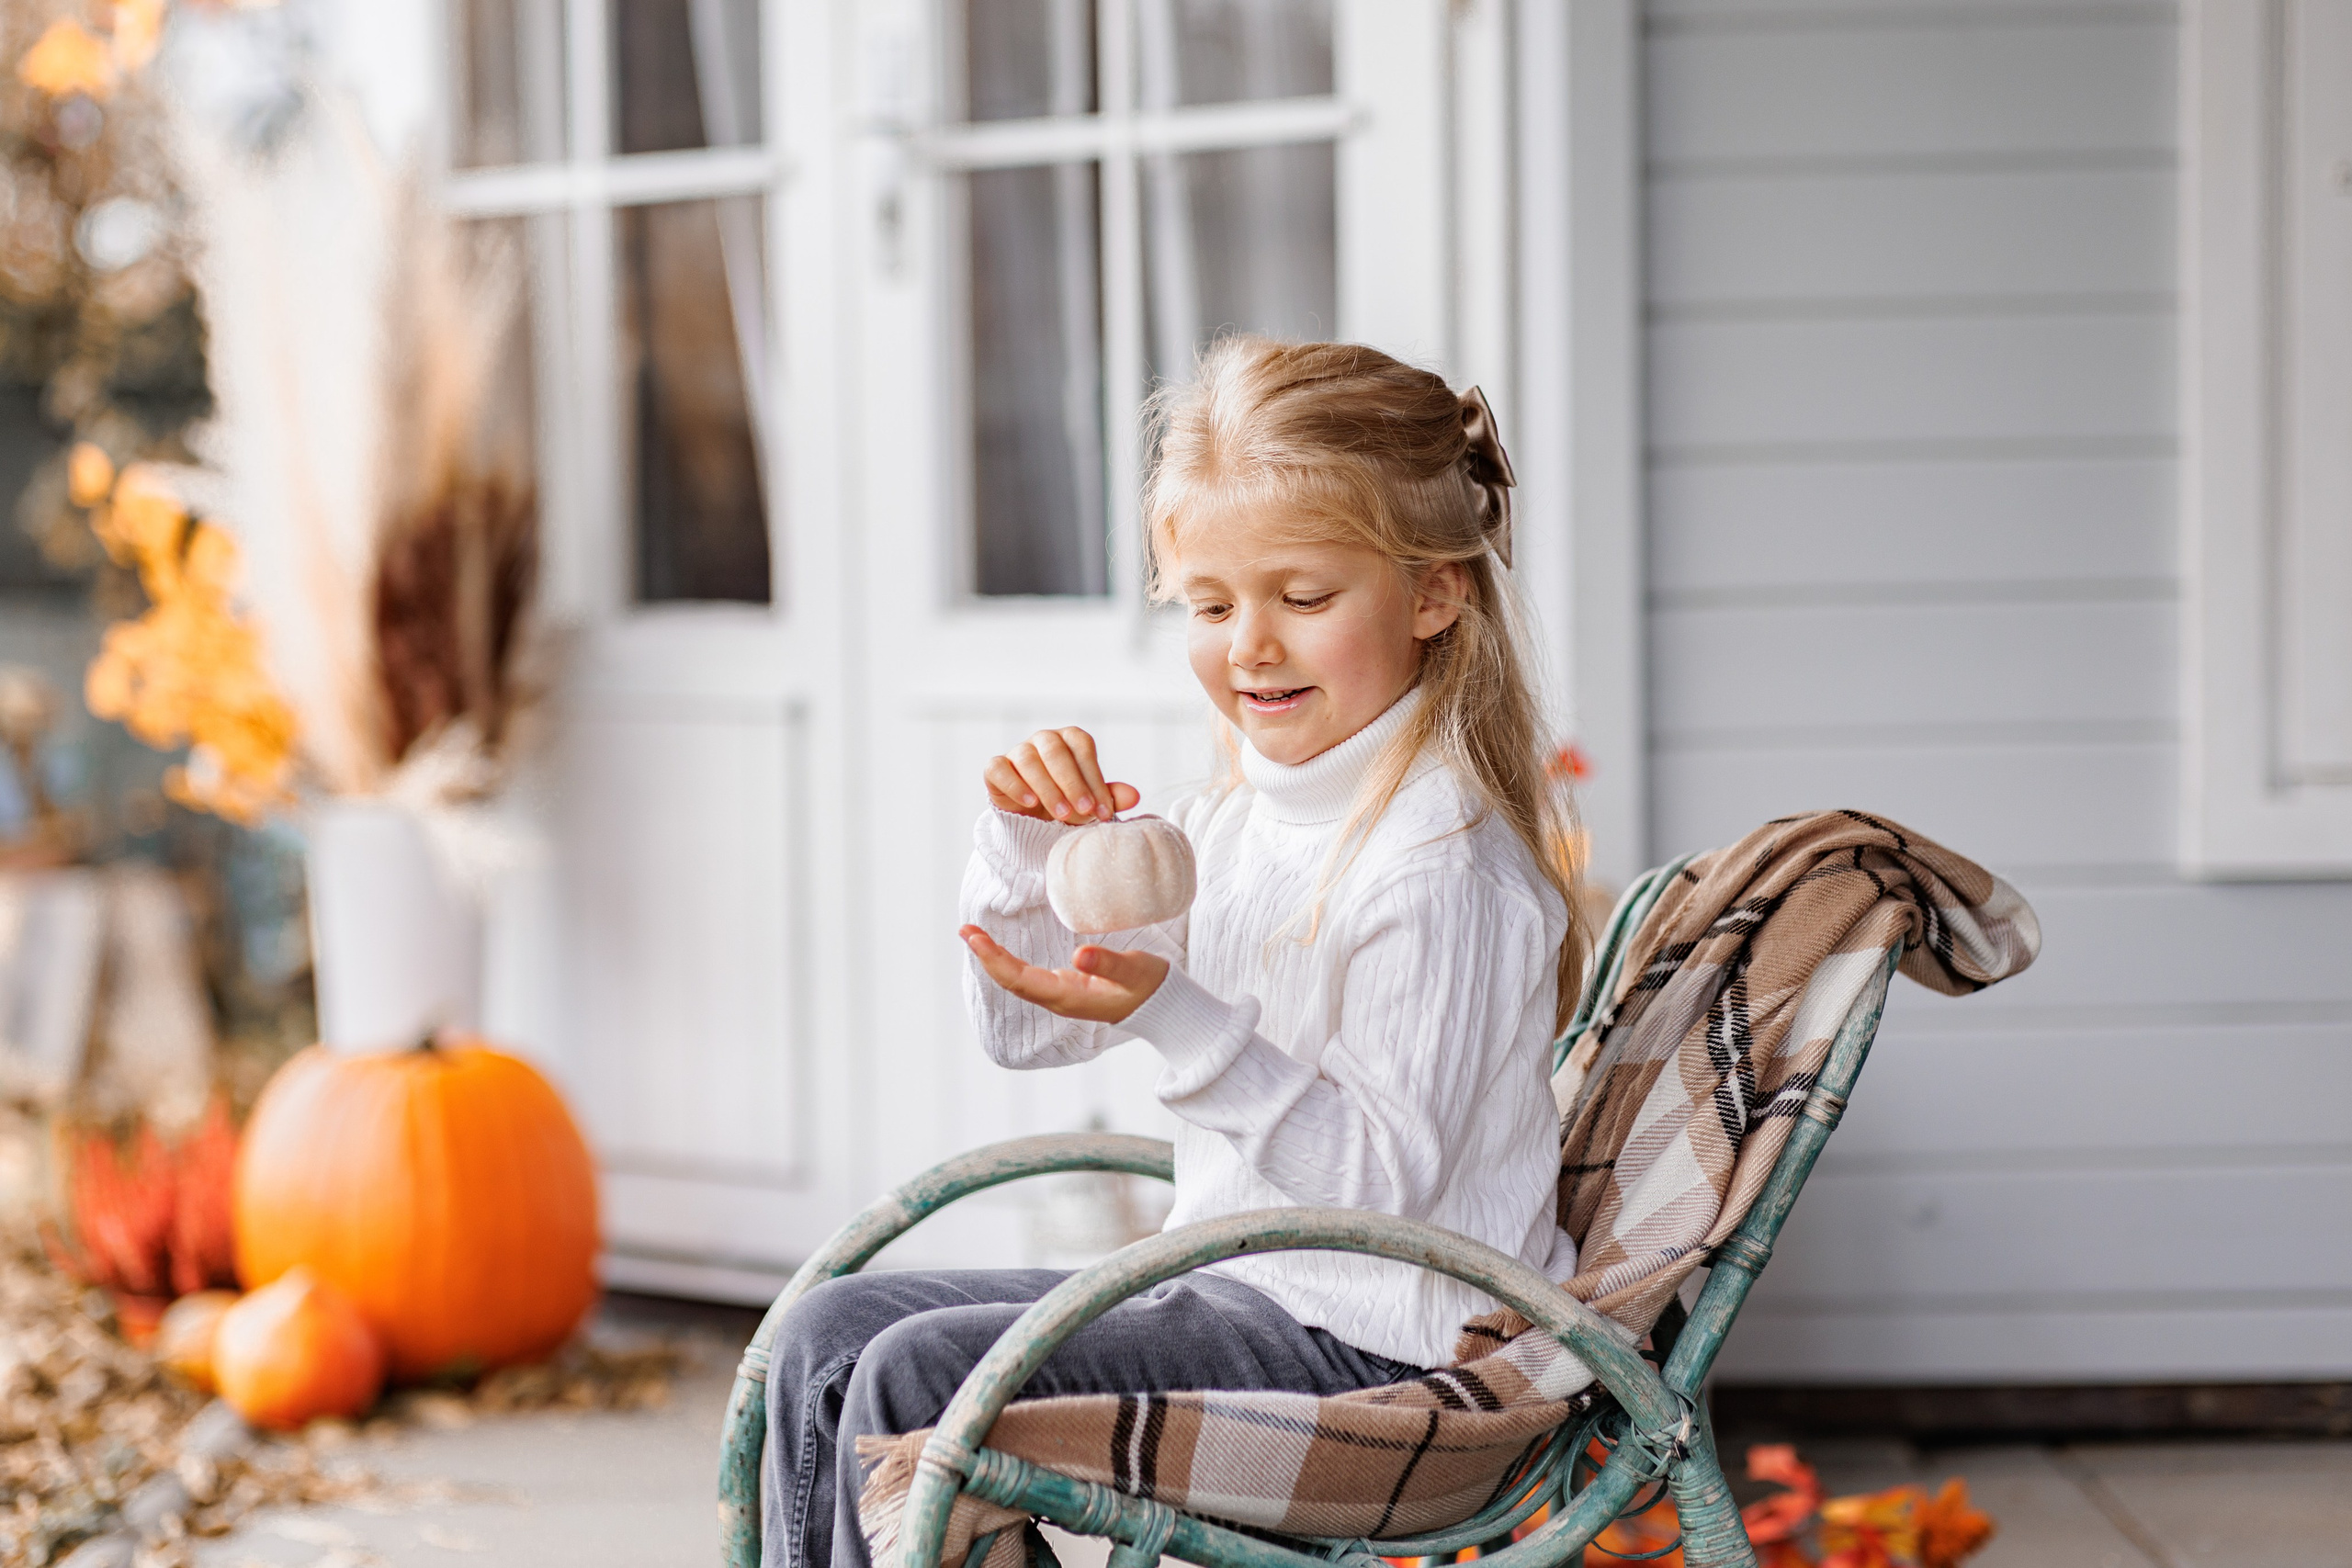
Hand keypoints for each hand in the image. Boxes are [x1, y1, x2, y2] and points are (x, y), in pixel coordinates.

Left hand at [960, 926, 1167, 1023]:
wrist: (1163, 1007)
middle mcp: (1059, 999)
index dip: (994, 959)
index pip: (1020, 979)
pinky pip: (1028, 977)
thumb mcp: (1134, 970)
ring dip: (994, 959)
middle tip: (965, 929)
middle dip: (986, 956)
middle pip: (1012, 981)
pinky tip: (1000, 950)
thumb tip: (1078, 954)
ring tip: (974, 935)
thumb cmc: (1150, 986)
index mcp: (1069, 996)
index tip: (975, 937)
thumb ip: (1108, 963)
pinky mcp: (1067, 988)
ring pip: (1017, 980)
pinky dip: (1009, 962)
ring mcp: (1061, 995)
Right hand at [984, 726, 1140, 823]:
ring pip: (1028, 759)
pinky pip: (999, 769)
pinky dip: (1014, 785)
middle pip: (1055, 750)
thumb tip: (1135, 796)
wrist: (1034, 820)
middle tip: (1083, 810)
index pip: (1082, 748)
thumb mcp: (1090, 803)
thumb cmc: (1067, 803)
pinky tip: (1030, 803)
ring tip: (1061, 813)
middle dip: (1072, 782)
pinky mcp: (995, 768)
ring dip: (1047, 787)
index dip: (1094, 778)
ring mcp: (1018, 752)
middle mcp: (1043, 741)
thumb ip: (1110, 797)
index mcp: (1069, 741)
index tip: (1103, 810)